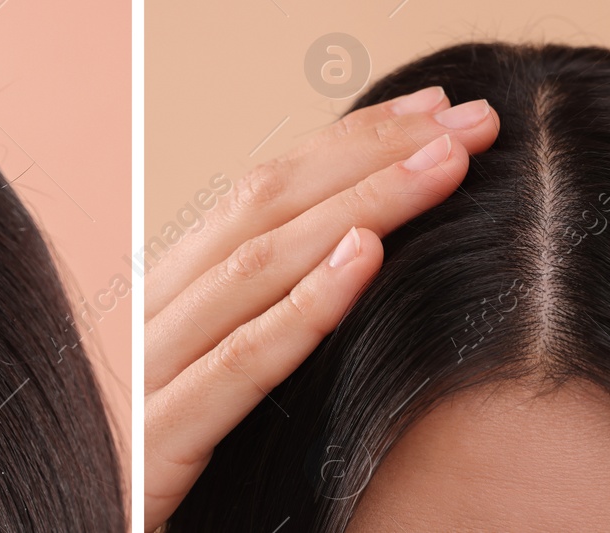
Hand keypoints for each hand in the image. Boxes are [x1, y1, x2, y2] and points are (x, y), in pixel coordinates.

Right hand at [143, 86, 501, 530]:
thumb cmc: (140, 474)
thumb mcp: (194, 388)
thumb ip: (247, 324)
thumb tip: (347, 256)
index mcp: (161, 300)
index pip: (261, 192)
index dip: (350, 142)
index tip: (433, 111)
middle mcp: (149, 319)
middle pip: (263, 207)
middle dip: (372, 154)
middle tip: (469, 119)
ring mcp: (146, 376)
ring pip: (256, 267)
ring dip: (361, 207)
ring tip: (443, 168)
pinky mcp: (156, 444)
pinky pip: (237, 364)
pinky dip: (303, 305)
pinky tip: (363, 262)